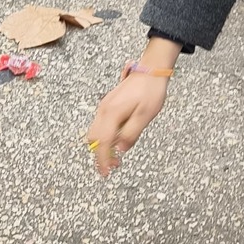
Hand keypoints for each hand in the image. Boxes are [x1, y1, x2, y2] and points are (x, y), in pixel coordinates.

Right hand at [88, 43, 179, 178]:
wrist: (150, 70)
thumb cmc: (150, 92)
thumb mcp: (145, 116)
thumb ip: (131, 134)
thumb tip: (120, 150)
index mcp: (112, 113)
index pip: (103, 143)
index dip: (103, 160)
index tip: (106, 173)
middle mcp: (104, 110)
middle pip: (94, 138)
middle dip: (101, 155)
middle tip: (115, 165)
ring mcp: (104, 106)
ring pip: (95, 132)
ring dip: (103, 146)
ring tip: (117, 154)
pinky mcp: (108, 104)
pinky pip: (101, 125)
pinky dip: (105, 136)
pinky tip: (119, 138)